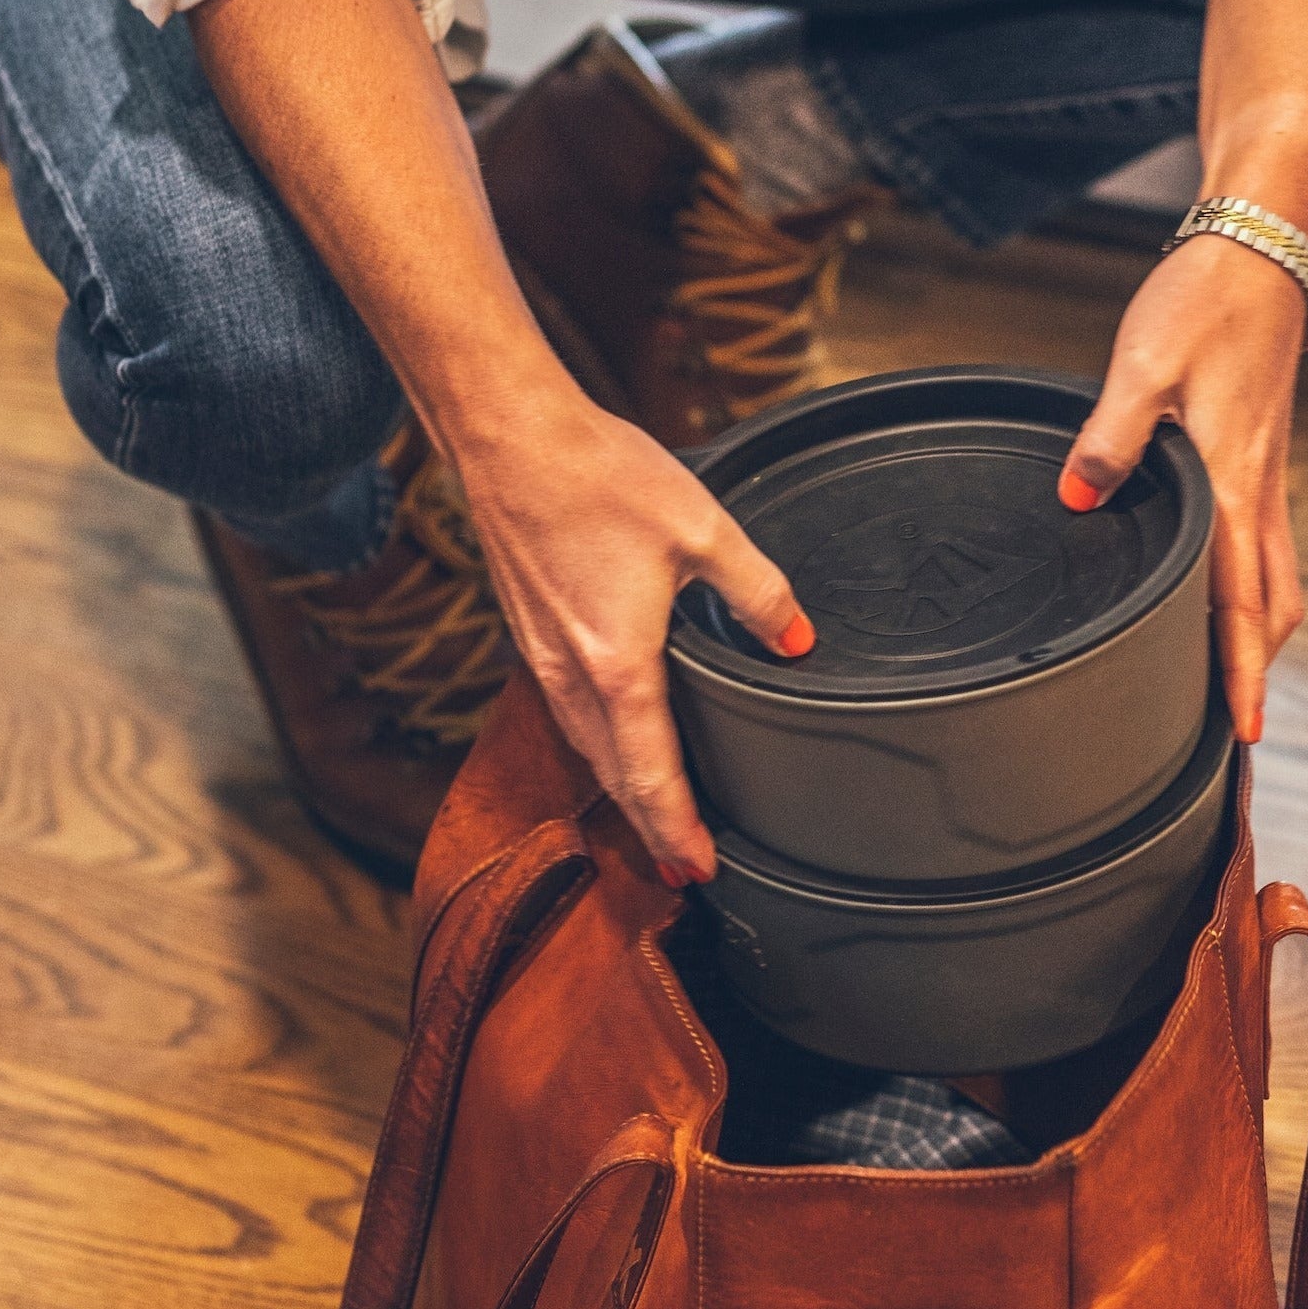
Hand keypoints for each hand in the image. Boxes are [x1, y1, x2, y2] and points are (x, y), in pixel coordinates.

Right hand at [452, 367, 812, 886]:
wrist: (511, 437)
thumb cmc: (598, 478)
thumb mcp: (703, 530)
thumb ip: (758, 592)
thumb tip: (797, 638)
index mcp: (618, 665)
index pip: (651, 774)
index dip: (677, 829)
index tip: (698, 871)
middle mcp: (571, 675)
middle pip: (612, 776)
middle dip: (649, 826)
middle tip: (683, 867)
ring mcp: (541, 656)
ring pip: (584, 747)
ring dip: (620, 789)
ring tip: (654, 816)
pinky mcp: (530, 631)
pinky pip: (565, 712)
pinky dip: (595, 746)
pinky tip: (613, 737)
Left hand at [1058, 236, 1307, 743]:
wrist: (1263, 247)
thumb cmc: (1205, 301)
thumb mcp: (1142, 365)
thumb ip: (1108, 440)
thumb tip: (1077, 501)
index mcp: (1233, 480)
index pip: (1244, 598)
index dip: (1242, 670)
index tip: (1242, 731)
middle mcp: (1262, 490)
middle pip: (1276, 603)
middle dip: (1258, 667)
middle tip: (1231, 726)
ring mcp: (1269, 476)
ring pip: (1278, 577)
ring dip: (1259, 630)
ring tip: (1227, 675)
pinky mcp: (1263, 458)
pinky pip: (1268, 544)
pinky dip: (1255, 587)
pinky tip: (1222, 595)